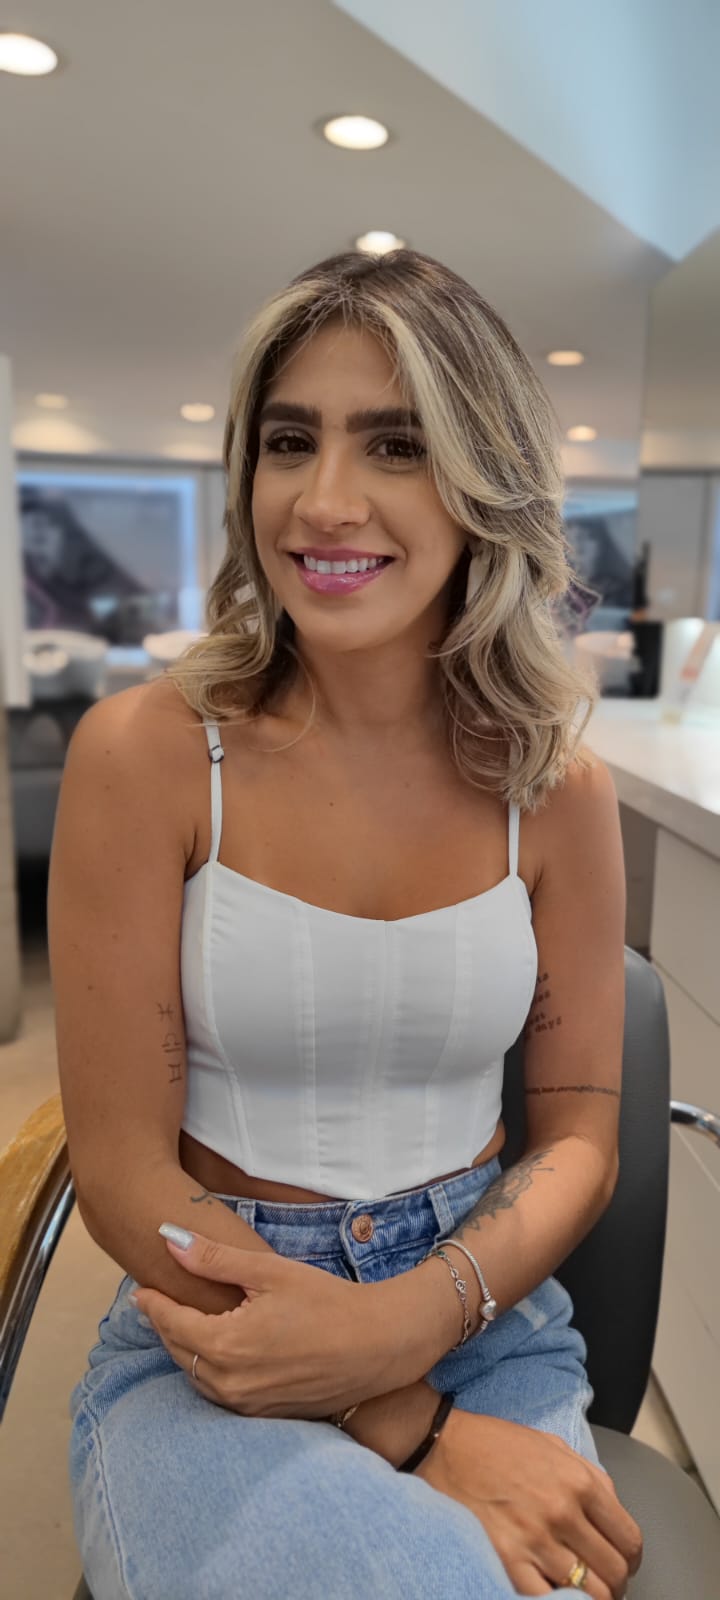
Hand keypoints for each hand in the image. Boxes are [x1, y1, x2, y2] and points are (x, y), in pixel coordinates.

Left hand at [131, 1228, 420, 1418]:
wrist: (380, 1345)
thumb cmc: (328, 1302)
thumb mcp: (270, 1272)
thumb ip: (214, 1259)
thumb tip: (169, 1239)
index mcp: (226, 1345)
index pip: (170, 1324)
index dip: (153, 1304)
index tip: (141, 1289)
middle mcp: (230, 1383)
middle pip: (179, 1352)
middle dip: (166, 1325)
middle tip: (158, 1302)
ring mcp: (247, 1405)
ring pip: (197, 1377)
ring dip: (186, 1350)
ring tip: (183, 1323)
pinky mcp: (265, 1415)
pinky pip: (221, 1394)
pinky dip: (210, 1371)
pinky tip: (218, 1352)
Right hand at [415, 1409, 642, 1598]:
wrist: (443, 1446)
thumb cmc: (496, 1445)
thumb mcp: (553, 1446)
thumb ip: (590, 1478)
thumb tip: (615, 1513)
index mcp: (579, 1482)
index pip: (629, 1538)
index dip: (631, 1559)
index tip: (623, 1564)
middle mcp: (563, 1512)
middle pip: (613, 1571)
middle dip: (616, 1584)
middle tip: (603, 1583)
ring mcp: (534, 1540)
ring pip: (588, 1593)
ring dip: (591, 1598)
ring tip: (581, 1593)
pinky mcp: (507, 1561)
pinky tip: (554, 1594)